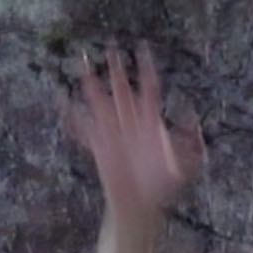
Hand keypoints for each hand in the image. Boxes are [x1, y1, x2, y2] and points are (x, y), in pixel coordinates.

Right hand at [67, 42, 203, 216]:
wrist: (141, 206)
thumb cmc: (163, 187)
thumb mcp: (186, 166)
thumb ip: (191, 141)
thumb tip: (190, 114)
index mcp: (151, 123)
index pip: (150, 89)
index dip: (146, 69)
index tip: (142, 48)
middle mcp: (131, 123)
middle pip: (123, 89)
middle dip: (117, 68)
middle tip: (111, 46)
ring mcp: (114, 133)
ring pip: (101, 101)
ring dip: (92, 84)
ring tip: (82, 63)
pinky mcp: (100, 146)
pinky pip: (83, 127)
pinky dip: (72, 116)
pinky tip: (61, 102)